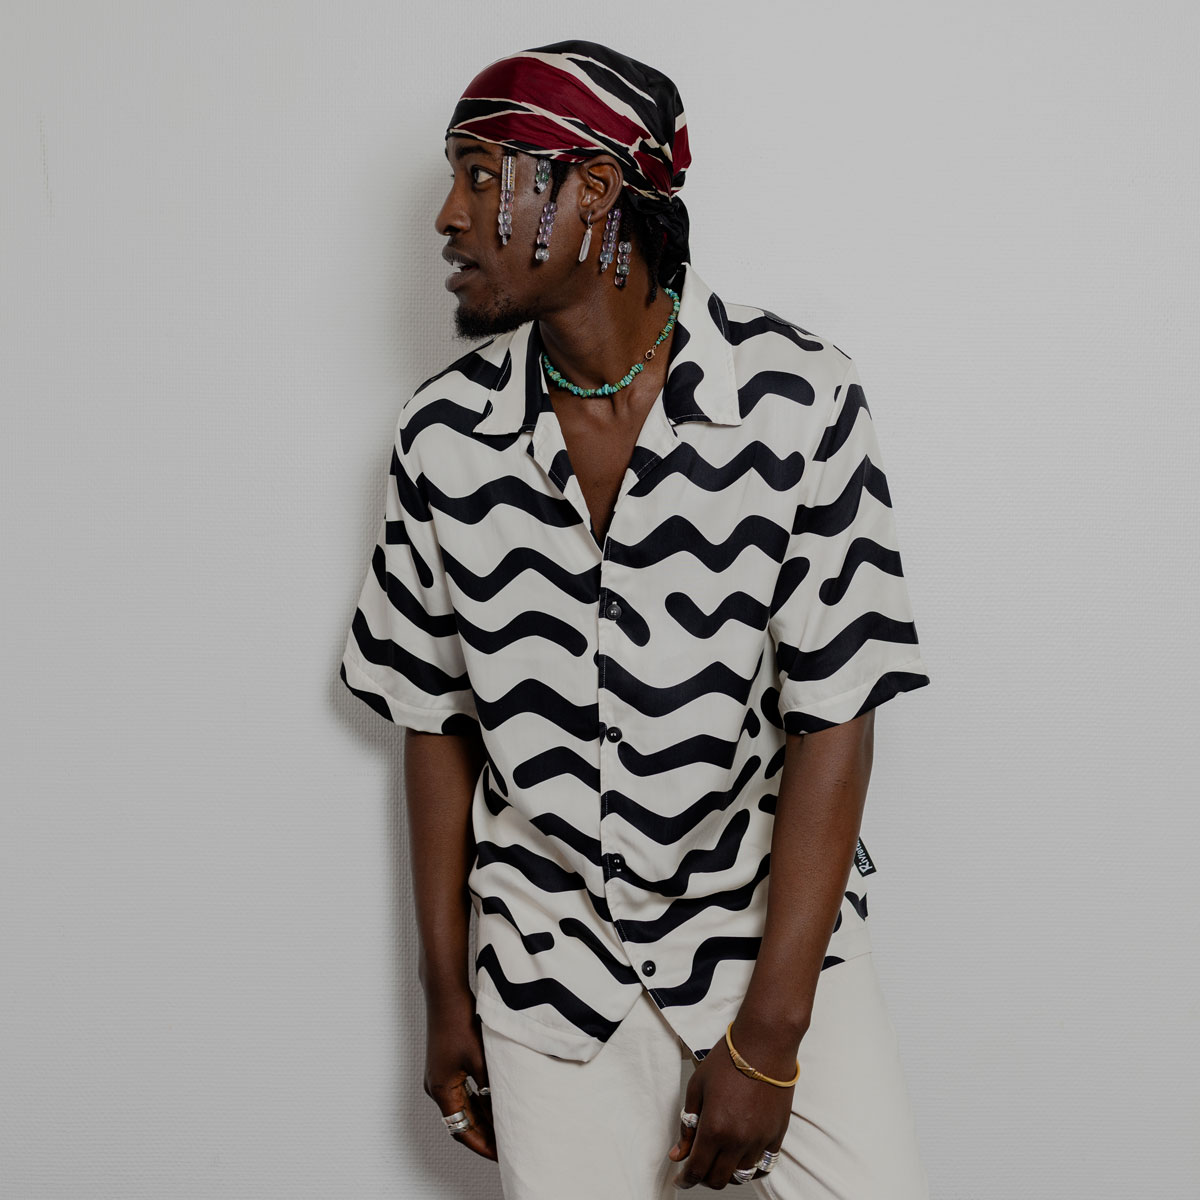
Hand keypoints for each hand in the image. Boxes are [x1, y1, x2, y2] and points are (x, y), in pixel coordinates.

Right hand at [423, 991, 496, 1161]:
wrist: (445, 994)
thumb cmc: (458, 1021)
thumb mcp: (481, 1058)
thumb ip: (491, 1086)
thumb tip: (504, 1108)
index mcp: (441, 1089)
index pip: (462, 1130)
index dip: (482, 1145)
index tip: (499, 1156)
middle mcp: (436, 1086)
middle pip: (461, 1120)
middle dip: (483, 1134)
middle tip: (506, 1144)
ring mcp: (439, 1075)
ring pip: (462, 1106)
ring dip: (481, 1117)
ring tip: (503, 1127)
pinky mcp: (445, 1064)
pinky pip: (462, 1092)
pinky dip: (477, 1101)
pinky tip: (494, 1102)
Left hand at [667, 1031, 792, 1188]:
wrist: (764, 1045)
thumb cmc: (728, 1060)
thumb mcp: (697, 1087)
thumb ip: (688, 1124)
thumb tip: (678, 1154)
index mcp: (715, 1128)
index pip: (697, 1169)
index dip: (685, 1178)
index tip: (680, 1178)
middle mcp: (738, 1140)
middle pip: (718, 1179)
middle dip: (703, 1177)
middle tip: (697, 1166)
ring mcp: (760, 1140)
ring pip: (740, 1176)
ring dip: (726, 1172)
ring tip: (719, 1157)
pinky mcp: (777, 1136)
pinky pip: (763, 1166)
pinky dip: (749, 1168)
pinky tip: (740, 1157)